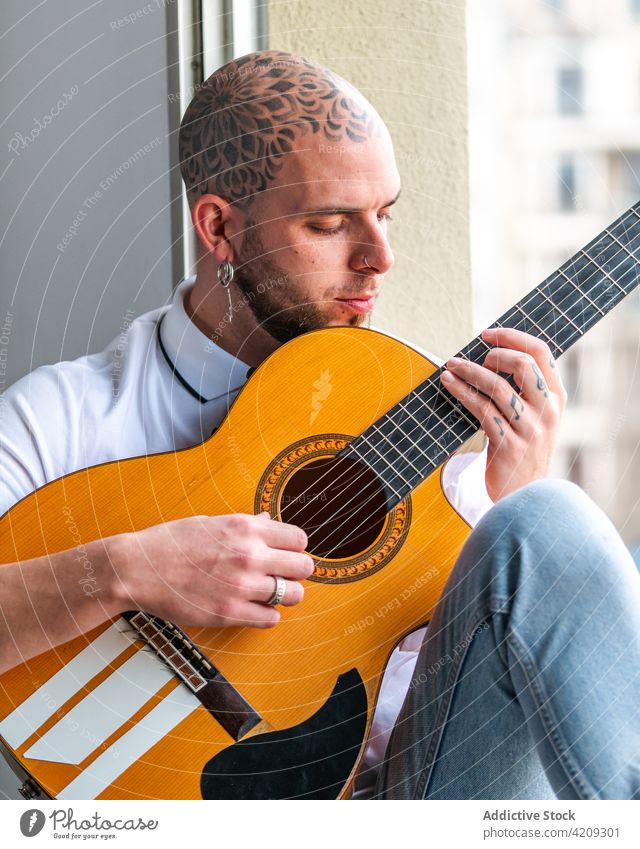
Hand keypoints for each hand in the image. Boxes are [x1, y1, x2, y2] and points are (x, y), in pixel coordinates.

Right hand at [110, 512, 312, 628]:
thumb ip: (246, 524)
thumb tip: (269, 520)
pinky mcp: (229, 613)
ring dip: (284, 596)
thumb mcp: (212, 521)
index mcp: (246, 528)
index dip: (295, 548)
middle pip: (304, 568)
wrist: (137, 569)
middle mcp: (249, 555)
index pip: (299, 539)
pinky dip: (266, 616)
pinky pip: (271, 619)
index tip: (285, 554)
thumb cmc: (170, 542)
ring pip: (293, 596)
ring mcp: (241, 586)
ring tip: (267, 594)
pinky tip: (251, 608)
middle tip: (281, 576)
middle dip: (296, 572)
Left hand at [440, 327, 566, 501]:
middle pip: (523, 364)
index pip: (541, 353)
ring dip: (469, 372)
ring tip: (451, 366)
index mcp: (556, 398)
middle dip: (494, 354)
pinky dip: (462, 392)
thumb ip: (523, 390)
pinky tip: (449, 384)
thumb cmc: (523, 451)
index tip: (488, 334)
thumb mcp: (534, 418)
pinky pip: (482, 410)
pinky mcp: (509, 446)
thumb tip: (489, 356)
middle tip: (473, 358)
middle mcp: (548, 411)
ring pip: (498, 387)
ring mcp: (530, 429)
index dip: (513, 336)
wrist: (525, 496)